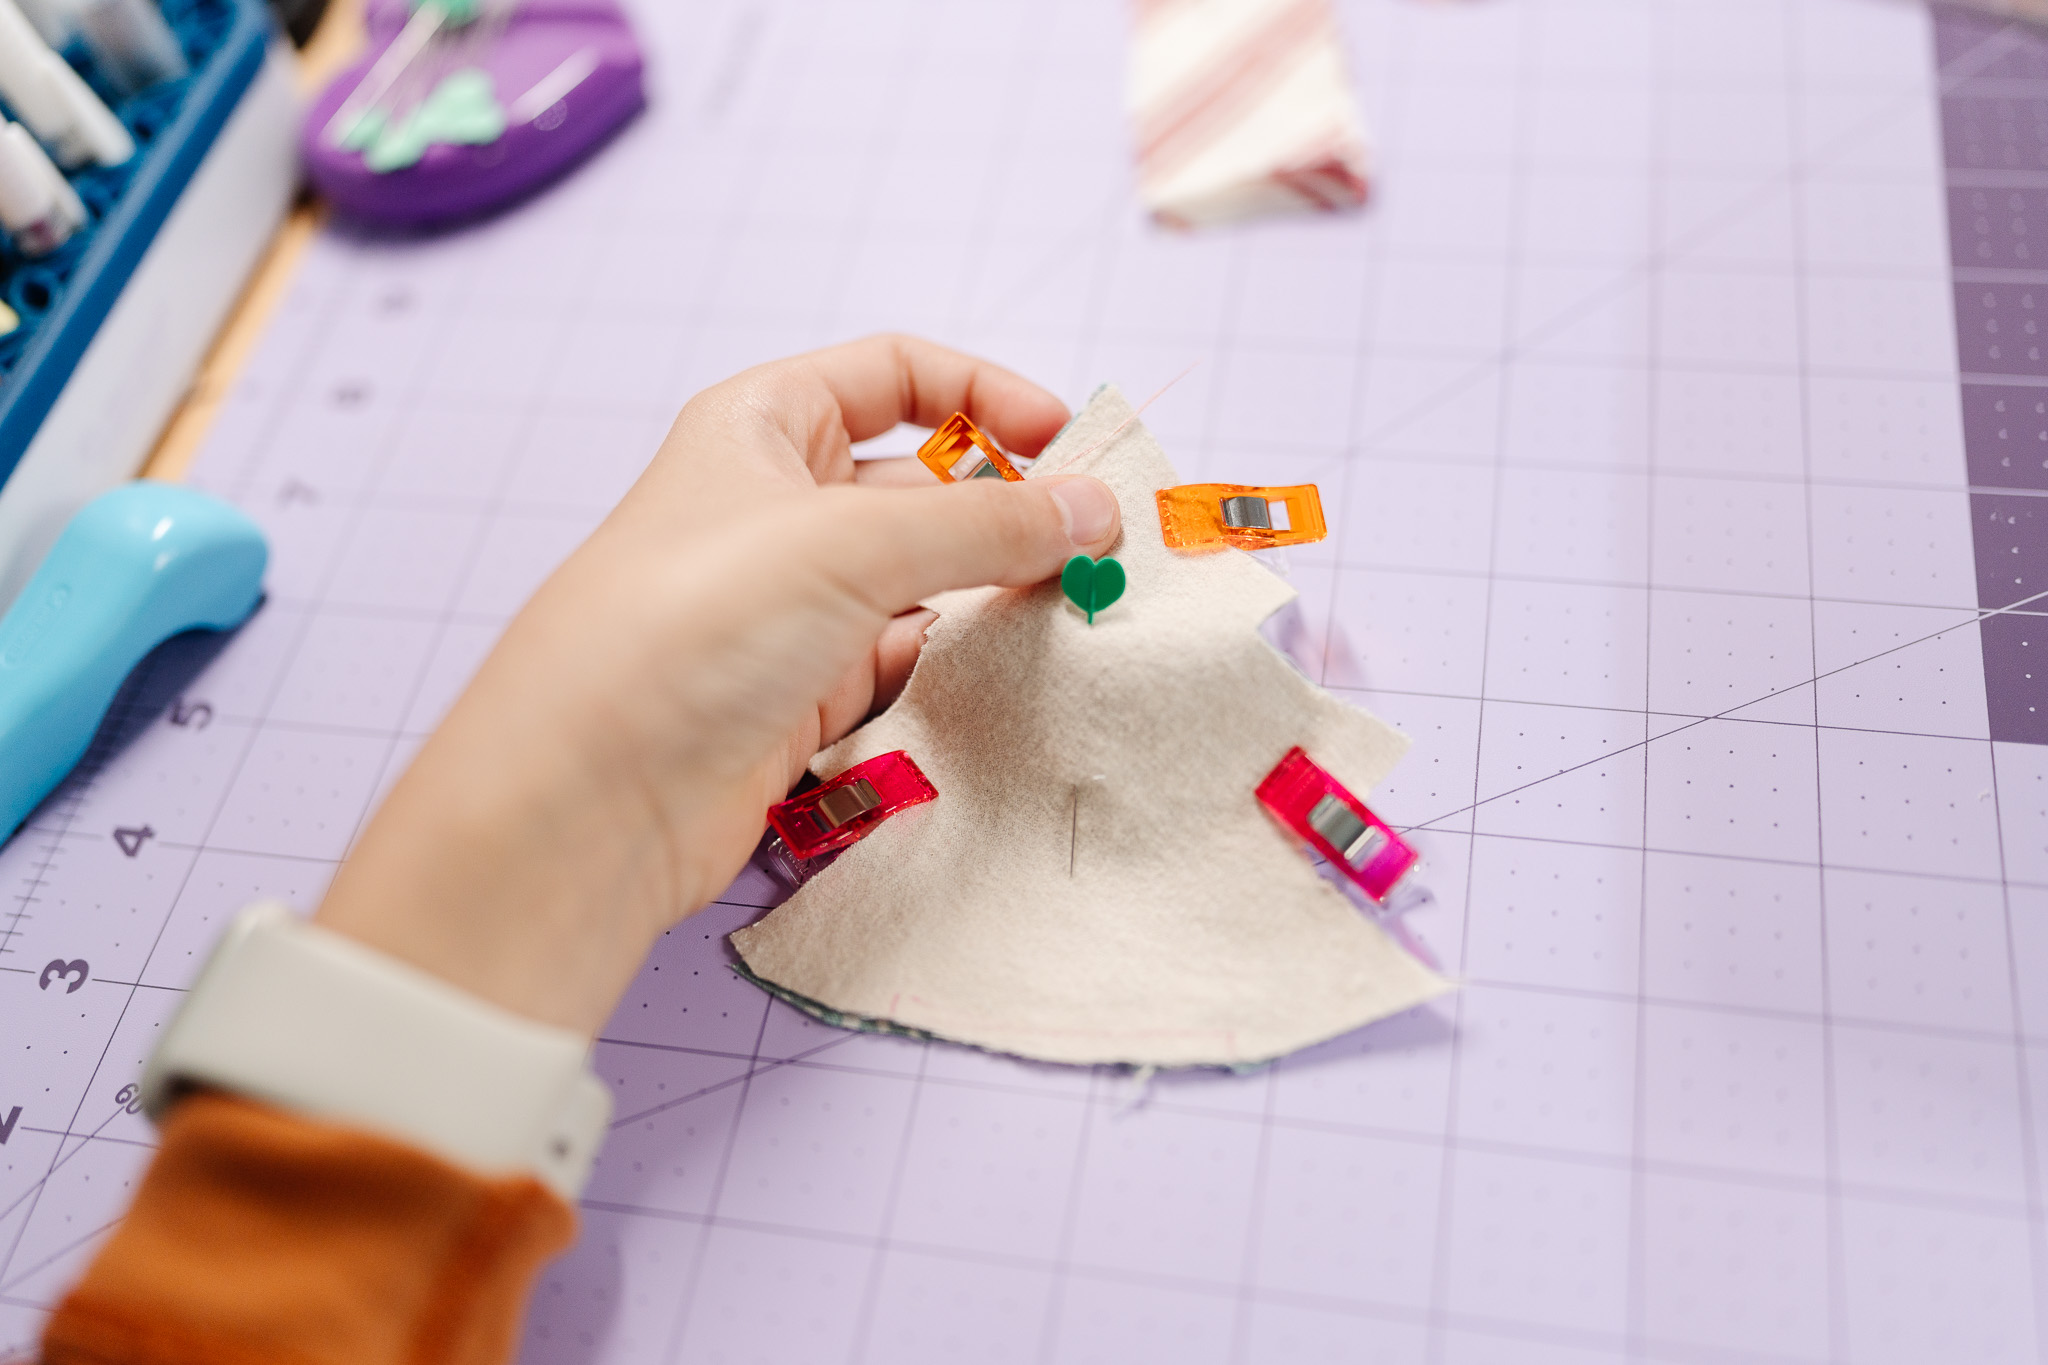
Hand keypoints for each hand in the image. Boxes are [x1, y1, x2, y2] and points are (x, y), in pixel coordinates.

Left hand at [312, 337, 1120, 1033]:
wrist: (588, 800)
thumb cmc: (686, 628)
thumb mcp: (848, 543)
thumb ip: (986, 522)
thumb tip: (1094, 509)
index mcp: (760, 426)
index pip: (894, 375)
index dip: (985, 397)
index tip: (1069, 443)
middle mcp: (774, 507)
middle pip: (921, 484)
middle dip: (1008, 506)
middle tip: (1102, 545)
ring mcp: (789, 609)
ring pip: (923, 582)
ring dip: (994, 593)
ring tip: (1079, 612)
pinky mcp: (803, 701)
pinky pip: (908, 665)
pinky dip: (962, 667)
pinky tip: (1017, 677)